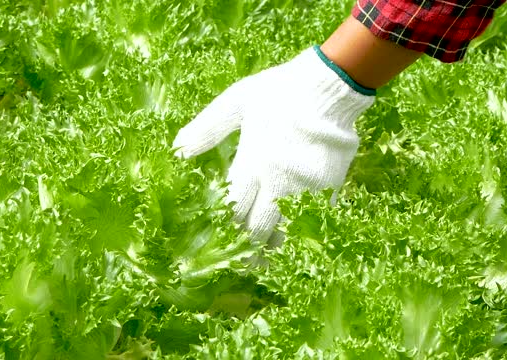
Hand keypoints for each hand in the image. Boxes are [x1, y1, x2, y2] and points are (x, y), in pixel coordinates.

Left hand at [173, 47, 374, 242]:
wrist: (328, 87)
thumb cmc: (280, 91)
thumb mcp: (238, 101)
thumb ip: (208, 126)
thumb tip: (178, 148)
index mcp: (252, 160)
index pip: (233, 207)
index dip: (225, 226)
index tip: (218, 240)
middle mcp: (277, 180)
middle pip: (258, 226)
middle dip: (248, 246)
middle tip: (242, 262)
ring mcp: (304, 187)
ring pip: (286, 229)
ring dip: (273, 245)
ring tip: (265, 259)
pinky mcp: (328, 187)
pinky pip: (312, 218)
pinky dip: (301, 232)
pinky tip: (295, 240)